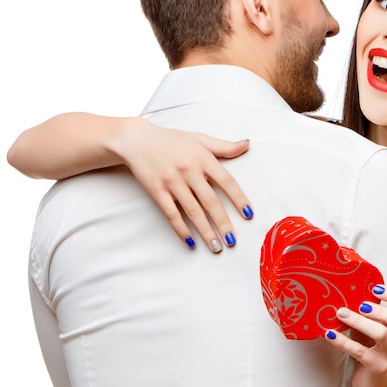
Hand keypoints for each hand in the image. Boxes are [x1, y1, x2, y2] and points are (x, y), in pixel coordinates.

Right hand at [114, 119, 252, 252]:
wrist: (137, 140)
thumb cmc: (171, 140)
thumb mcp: (200, 139)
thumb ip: (224, 146)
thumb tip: (247, 144)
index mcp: (203, 159)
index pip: (226, 181)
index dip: (239, 199)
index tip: (249, 214)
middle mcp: (189, 171)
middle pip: (210, 201)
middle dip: (223, 223)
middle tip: (232, 241)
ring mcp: (172, 182)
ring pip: (192, 211)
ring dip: (205, 231)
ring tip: (216, 247)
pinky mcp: (157, 191)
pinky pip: (171, 213)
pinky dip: (181, 229)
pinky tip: (190, 241)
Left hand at [324, 285, 386, 386]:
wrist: (380, 386)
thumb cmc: (373, 349)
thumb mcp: (373, 328)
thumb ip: (367, 313)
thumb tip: (343, 291)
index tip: (376, 288)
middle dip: (381, 309)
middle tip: (360, 304)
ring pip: (380, 334)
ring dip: (359, 321)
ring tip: (340, 313)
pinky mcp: (377, 367)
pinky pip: (360, 352)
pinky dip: (343, 341)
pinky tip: (329, 334)